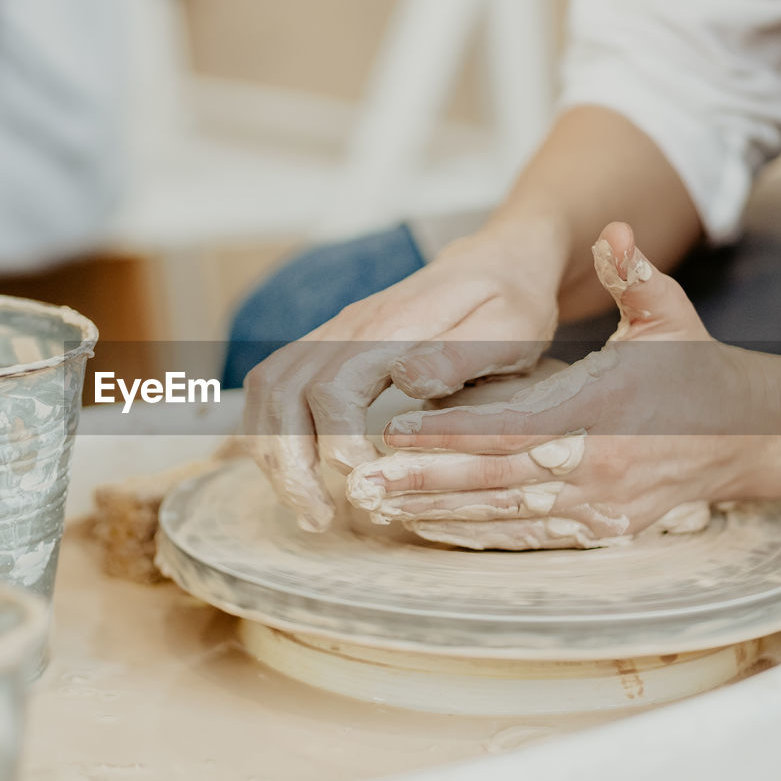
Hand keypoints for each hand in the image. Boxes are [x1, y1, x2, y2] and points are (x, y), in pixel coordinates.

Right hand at [244, 220, 566, 531]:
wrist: (496, 262)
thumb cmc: (511, 304)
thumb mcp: (509, 329)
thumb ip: (458, 356)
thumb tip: (404, 380)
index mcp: (392, 326)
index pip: (334, 384)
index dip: (335, 439)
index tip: (362, 478)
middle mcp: (348, 326)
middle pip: (282, 391)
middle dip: (289, 463)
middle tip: (319, 519)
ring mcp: (332, 334)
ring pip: (269, 390)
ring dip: (273, 453)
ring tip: (306, 507)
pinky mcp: (327, 346)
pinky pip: (275, 387)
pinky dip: (273, 434)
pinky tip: (298, 473)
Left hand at [346, 222, 772, 547]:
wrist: (743, 438)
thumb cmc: (692, 370)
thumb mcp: (669, 317)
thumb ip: (636, 276)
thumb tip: (613, 231)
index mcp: (608, 409)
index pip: (516, 426)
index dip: (453, 433)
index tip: (394, 430)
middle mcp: (601, 466)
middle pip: (498, 479)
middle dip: (426, 482)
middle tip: (360, 482)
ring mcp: (601, 507)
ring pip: (504, 515)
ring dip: (437, 511)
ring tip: (377, 506)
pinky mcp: (600, 532)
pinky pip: (526, 537)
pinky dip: (473, 532)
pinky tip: (425, 525)